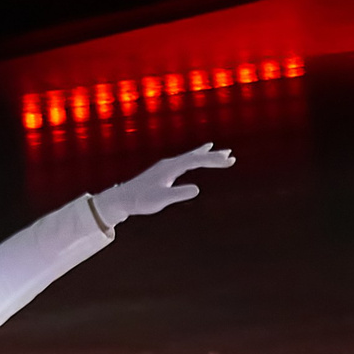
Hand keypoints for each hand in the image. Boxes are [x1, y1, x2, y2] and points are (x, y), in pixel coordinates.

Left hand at [94, 143, 236, 224]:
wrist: (123, 199)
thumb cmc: (141, 201)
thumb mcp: (161, 200)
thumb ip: (178, 194)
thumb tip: (197, 189)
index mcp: (171, 168)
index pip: (196, 160)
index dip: (213, 160)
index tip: (229, 161)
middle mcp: (170, 163)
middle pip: (195, 156)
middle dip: (214, 156)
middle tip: (231, 156)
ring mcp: (167, 166)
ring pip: (191, 157)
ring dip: (207, 155)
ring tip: (222, 152)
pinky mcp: (165, 171)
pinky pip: (185, 161)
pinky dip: (196, 157)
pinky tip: (198, 157)